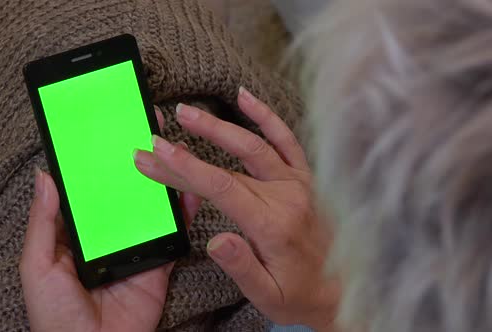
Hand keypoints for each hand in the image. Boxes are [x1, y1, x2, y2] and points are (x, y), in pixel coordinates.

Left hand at [20, 109, 201, 331]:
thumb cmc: (56, 316)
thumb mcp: (38, 266)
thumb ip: (43, 222)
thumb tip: (44, 176)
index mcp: (77, 233)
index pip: (89, 190)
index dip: (97, 162)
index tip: (106, 131)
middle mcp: (108, 235)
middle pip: (124, 193)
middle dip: (135, 162)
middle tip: (144, 127)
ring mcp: (135, 247)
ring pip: (151, 208)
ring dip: (161, 181)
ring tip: (171, 150)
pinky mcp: (158, 263)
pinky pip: (173, 235)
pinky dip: (183, 214)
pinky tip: (189, 190)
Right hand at [133, 88, 339, 330]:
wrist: (341, 290)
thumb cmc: (300, 294)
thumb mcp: (268, 295)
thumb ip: (242, 267)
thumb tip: (215, 240)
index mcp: (273, 224)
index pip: (221, 187)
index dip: (184, 168)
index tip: (154, 154)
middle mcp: (287, 196)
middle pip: (229, 165)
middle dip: (188, 149)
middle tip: (156, 135)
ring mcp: (298, 183)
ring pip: (255, 144)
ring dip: (219, 126)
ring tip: (187, 112)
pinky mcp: (305, 178)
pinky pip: (286, 140)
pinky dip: (265, 117)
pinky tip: (244, 98)